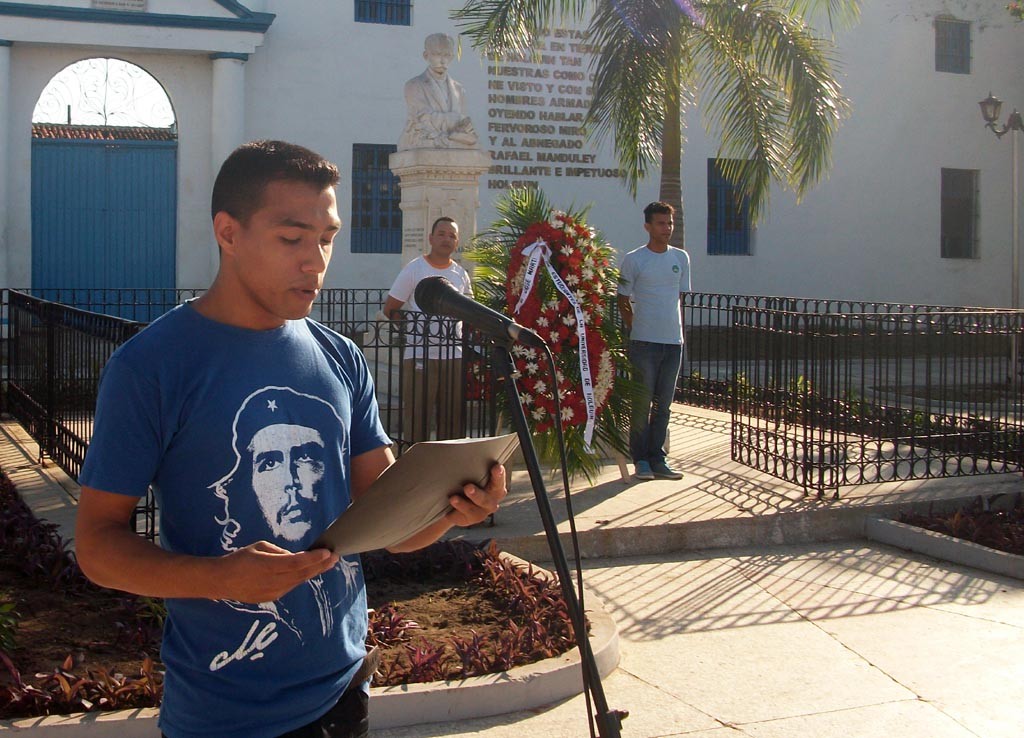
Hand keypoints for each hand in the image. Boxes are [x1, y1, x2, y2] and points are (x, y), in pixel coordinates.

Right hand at [215, 541, 339, 603]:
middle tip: (335, 557)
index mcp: (269, 566)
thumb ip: (279, 552)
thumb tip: (294, 557)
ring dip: (313, 572)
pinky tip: (309, 572)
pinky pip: (290, 586)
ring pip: (298, 581)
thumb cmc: (240, 559)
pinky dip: (300, 578)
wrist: (221, 581)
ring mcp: (272, 592)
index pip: (297, 562)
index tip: (327, 552)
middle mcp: (273, 581)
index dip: (314, 558)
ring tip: (327, 563)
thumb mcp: (260, 548)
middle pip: (302, 574)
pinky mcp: (271, 598)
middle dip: (320, 565)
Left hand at [446, 463, 506, 527]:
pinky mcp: (470, 519)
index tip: (496, 467)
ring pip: (477, 507)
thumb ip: (469, 458)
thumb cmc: (462, 478)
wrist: (450, 500)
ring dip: (466, 502)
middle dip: (480, 492)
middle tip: (468, 486)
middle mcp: (492, 498)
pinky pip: (464, 515)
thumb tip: (465, 443)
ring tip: (454, 497)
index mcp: (495, 483)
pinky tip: (451, 505)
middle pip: (491, 496)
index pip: (499, 478)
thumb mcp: (465, 468)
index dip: (499, 474)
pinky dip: (457, 509)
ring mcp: (482, 511)